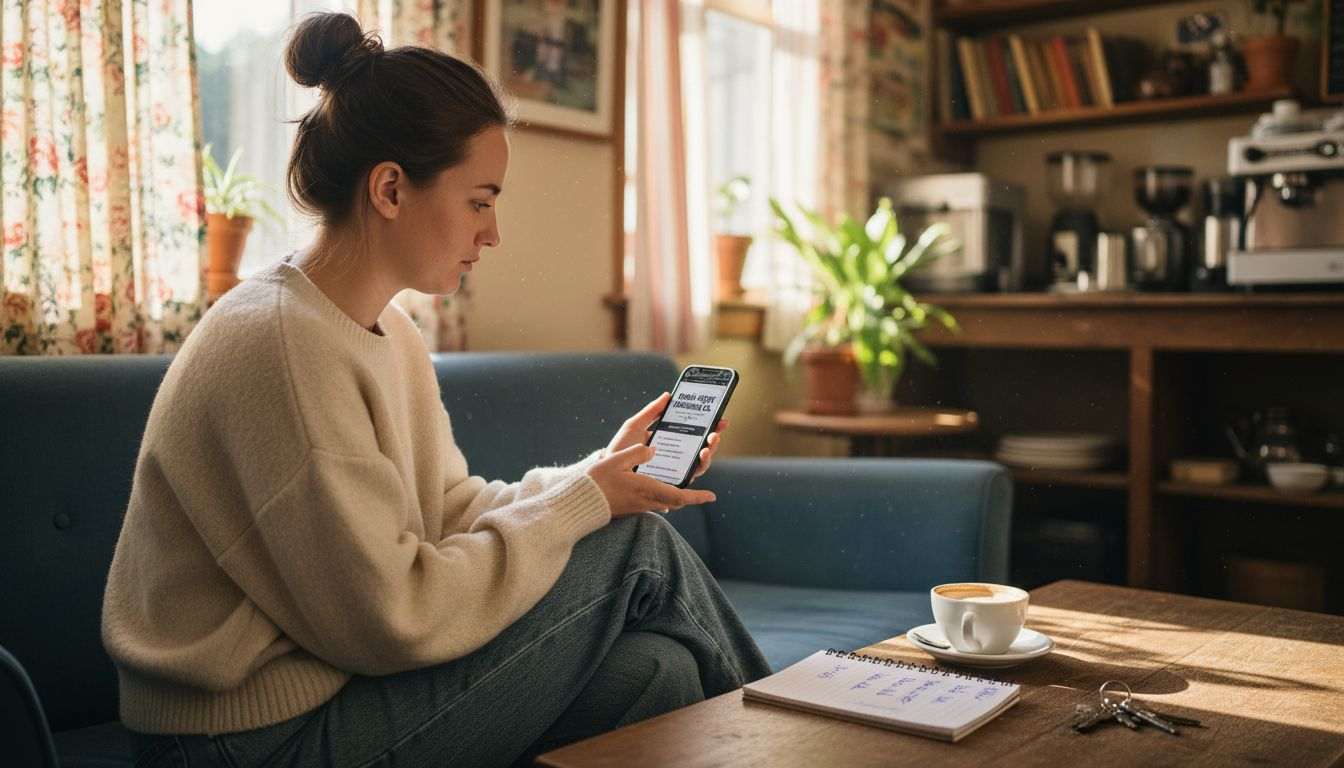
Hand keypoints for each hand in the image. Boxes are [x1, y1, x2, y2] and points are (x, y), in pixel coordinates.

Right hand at [587, 444, 716, 517]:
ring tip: (682, 482)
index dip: (697, 497)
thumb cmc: (596, 482)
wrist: (579, 503)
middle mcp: (646, 501)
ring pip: (665, 501)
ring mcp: (639, 506)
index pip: (679, 496)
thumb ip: (637, 453)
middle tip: (704, 490)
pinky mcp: (632, 507)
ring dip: (676, 494)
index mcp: (647, 489)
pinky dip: (661, 493)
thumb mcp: (616, 460)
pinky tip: (657, 482)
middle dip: (691, 495)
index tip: (712, 497)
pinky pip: (653, 501)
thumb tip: (652, 449)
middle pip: (676, 500)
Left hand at [606, 393, 728, 483]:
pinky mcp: (671, 484)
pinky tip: (700, 457)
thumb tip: (668, 395)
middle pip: (702, 449)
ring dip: (709, 452)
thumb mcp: (635, 425)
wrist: (608, 470)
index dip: (709, 426)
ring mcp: (675, 472)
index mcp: (670, 443)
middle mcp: (676, 458)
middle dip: (714, 438)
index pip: (695, 434)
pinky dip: (698, 467)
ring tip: (708, 443)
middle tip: (717, 430)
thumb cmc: (621, 448)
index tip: (720, 417)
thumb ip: (651, 411)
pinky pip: (690, 477)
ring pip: (700, 464)